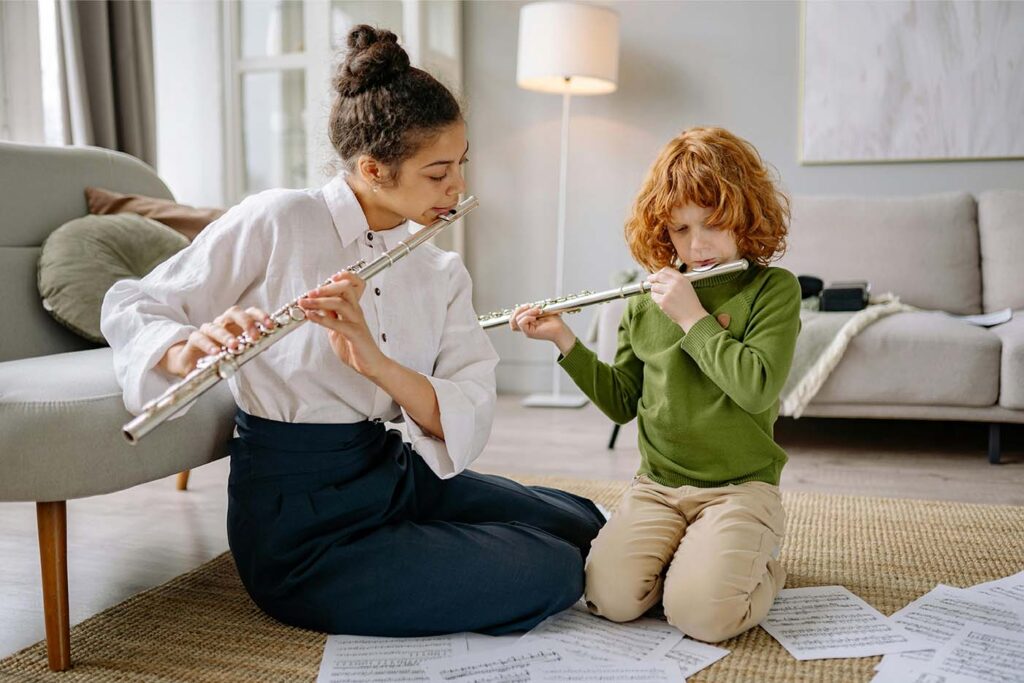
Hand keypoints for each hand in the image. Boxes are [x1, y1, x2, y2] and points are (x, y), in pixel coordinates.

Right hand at [159, 305, 274, 377]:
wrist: (193, 363)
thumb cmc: (219, 354)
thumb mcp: (238, 351)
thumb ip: (250, 346)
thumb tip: (267, 344)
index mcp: (235, 324)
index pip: (249, 312)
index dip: (260, 316)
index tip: (270, 326)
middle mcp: (222, 323)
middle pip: (234, 313)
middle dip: (246, 322)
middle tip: (254, 336)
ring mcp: (207, 330)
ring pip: (215, 327)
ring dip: (226, 336)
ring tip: (234, 346)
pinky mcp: (193, 340)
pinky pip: (199, 338)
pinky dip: (208, 345)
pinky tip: (216, 353)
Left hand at [299, 271, 388, 378]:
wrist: (369, 365)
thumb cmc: (355, 347)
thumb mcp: (337, 328)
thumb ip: (329, 316)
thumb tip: (316, 305)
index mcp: (353, 308)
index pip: (354, 284)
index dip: (344, 276)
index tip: (330, 277)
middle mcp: (356, 312)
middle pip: (346, 288)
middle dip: (326, 287)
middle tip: (310, 293)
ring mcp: (356, 322)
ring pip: (340, 303)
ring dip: (320, 301)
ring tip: (305, 303)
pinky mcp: (355, 334)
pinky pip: (338, 323)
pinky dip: (322, 318)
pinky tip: (311, 316)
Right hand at [510, 305, 575, 355]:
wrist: (560, 329)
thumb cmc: (554, 322)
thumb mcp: (541, 312)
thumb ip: (532, 309)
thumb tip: (527, 305)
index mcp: (527, 322)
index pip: (514, 317)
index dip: (518, 309)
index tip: (529, 305)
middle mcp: (525, 327)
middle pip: (512, 319)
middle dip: (520, 309)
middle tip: (531, 306)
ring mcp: (526, 331)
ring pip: (516, 319)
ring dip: (526, 312)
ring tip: (536, 311)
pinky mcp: (529, 333)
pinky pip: (521, 323)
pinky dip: (527, 317)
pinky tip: (535, 317)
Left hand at [648, 267, 707, 330]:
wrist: (693, 316)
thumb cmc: (690, 303)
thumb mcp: (686, 286)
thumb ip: (675, 280)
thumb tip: (660, 276)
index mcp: (681, 278)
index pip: (666, 270)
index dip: (659, 272)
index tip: (655, 275)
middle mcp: (675, 283)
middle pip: (658, 276)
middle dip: (652, 278)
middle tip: (649, 280)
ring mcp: (669, 292)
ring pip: (654, 287)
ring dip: (655, 291)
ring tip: (661, 296)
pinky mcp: (663, 301)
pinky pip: (654, 296)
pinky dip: (656, 299)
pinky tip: (662, 302)